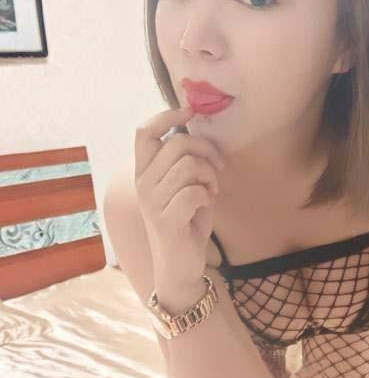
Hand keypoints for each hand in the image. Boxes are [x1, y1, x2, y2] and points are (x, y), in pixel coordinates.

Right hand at [134, 106, 224, 289]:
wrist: (179, 265)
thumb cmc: (185, 221)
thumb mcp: (182, 185)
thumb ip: (185, 161)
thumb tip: (200, 133)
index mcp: (143, 171)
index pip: (144, 132)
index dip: (167, 116)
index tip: (189, 112)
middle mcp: (142, 184)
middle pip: (177, 144)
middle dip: (206, 150)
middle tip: (217, 167)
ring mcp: (152, 202)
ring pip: (189, 166)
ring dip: (210, 175)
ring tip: (212, 189)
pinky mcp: (166, 220)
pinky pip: (194, 191)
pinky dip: (208, 194)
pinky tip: (208, 203)